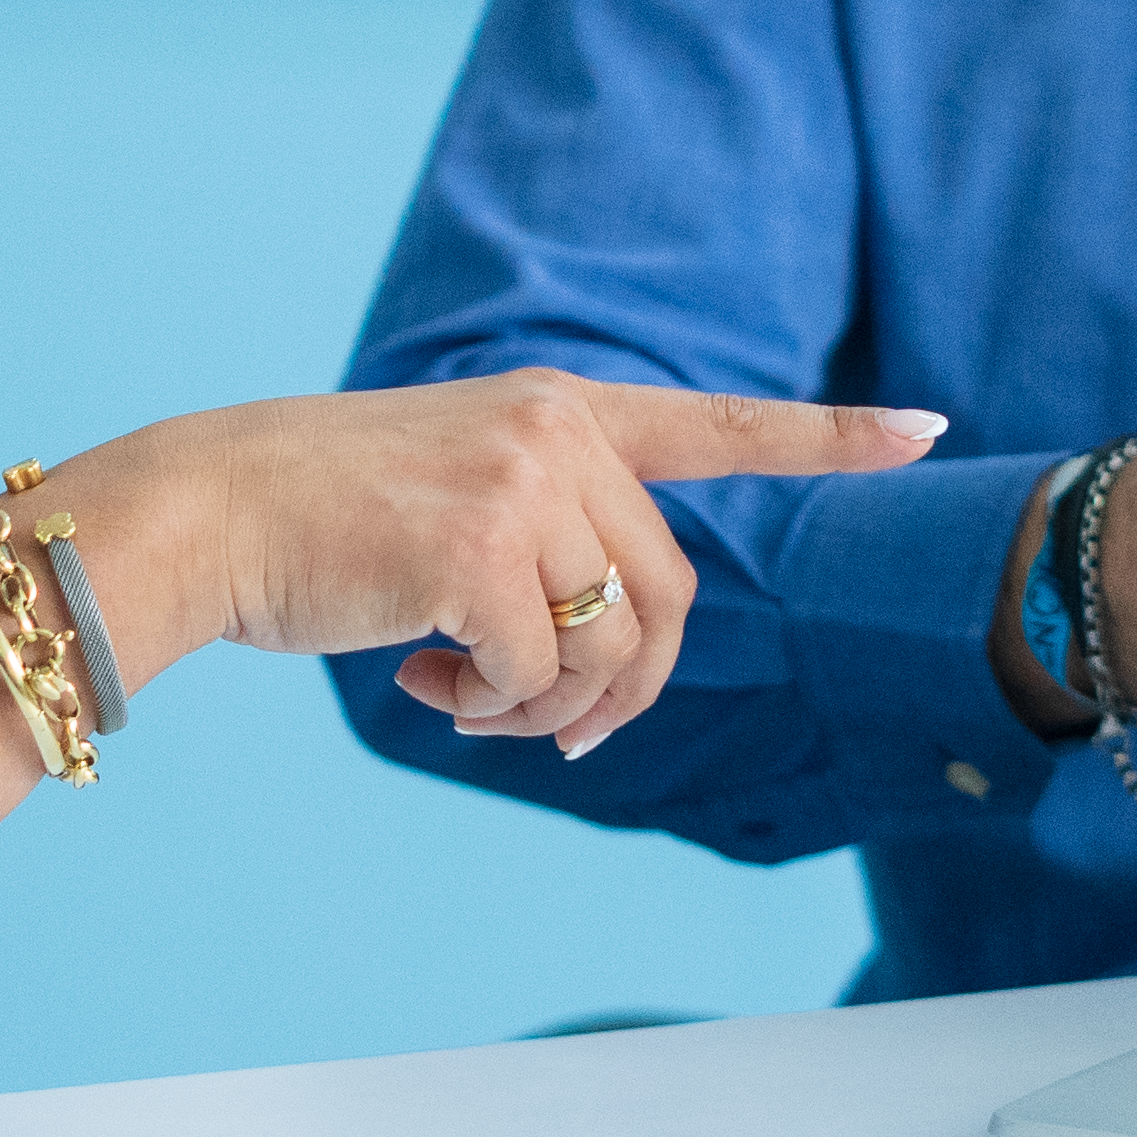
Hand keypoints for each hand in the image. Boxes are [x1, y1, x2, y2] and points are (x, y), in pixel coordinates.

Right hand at [44, 373, 940, 767]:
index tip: (925, 430)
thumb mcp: (461, 492)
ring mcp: (524, 482)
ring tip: (474, 702)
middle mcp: (558, 429)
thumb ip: (553, 536)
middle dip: (622, 687)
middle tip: (544, 727)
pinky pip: (539, 678)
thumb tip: (613, 680)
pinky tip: (425, 683)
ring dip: (553, 711)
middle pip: (668, 596)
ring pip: (614, 647)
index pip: (722, 423)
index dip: (829, 435)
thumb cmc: (328, 522)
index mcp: (564, 409)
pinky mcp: (480, 547)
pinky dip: (493, 711)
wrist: (210, 509)